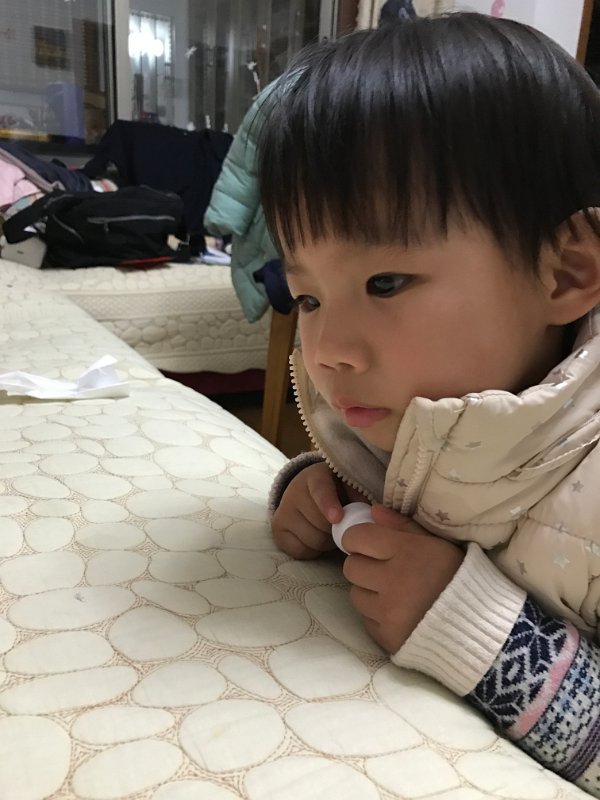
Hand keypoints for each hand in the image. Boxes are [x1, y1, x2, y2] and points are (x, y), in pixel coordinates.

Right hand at [271, 462, 365, 558]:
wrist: (307, 493)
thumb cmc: (338, 491)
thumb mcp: (349, 486)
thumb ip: (360, 495)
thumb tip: (373, 512)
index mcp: (316, 476)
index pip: (320, 490)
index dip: (328, 504)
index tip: (337, 518)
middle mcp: (294, 491)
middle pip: (319, 522)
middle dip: (336, 529)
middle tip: (343, 526)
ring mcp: (283, 510)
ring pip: (312, 539)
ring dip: (327, 542)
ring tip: (330, 532)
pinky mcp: (277, 529)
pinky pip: (299, 550)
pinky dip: (313, 550)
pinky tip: (316, 538)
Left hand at [342, 504, 463, 652]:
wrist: (478, 626)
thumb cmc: (457, 577)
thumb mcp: (436, 543)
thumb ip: (402, 525)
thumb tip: (372, 511)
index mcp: (406, 551)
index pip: (356, 537)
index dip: (359, 539)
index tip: (369, 544)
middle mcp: (392, 581)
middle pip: (351, 567)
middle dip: (363, 566)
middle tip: (384, 570)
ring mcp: (388, 612)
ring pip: (356, 595)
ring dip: (369, 592)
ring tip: (395, 594)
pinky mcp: (386, 636)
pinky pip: (367, 620)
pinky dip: (378, 617)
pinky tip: (400, 614)